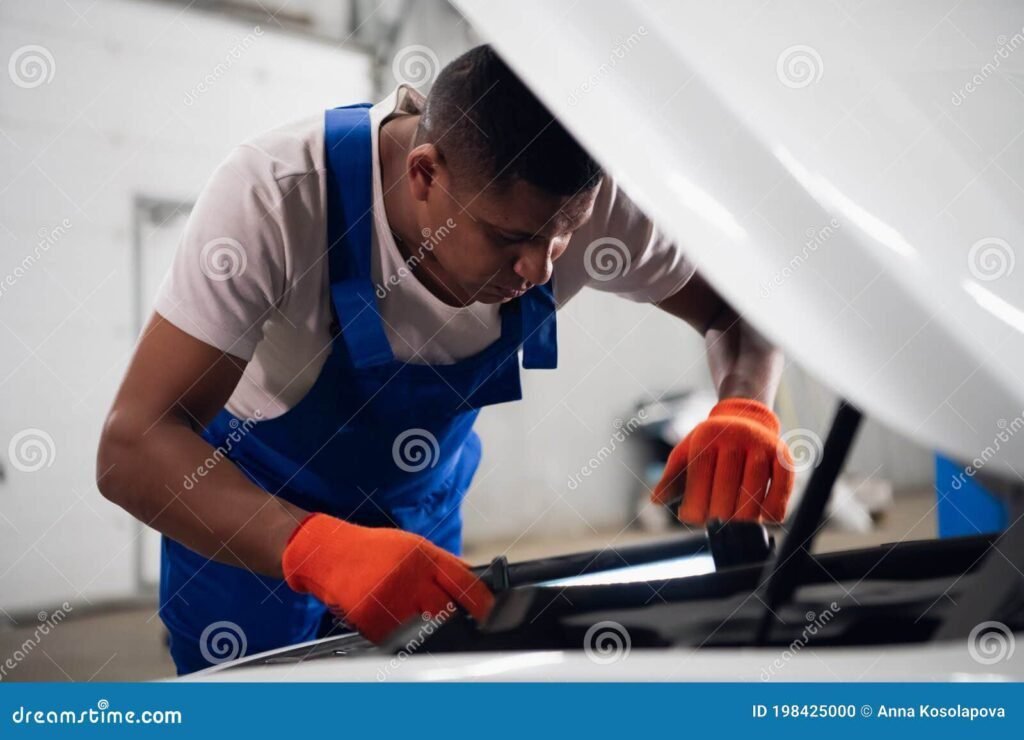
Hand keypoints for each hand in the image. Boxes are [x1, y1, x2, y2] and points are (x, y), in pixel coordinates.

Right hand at [282, 513, 493, 642]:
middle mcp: (409, 576)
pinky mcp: (371, 618)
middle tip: (448, 620)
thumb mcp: (412, 545)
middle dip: (451, 619)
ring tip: (411, 615)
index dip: (482, 603)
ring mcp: (390, 598)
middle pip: (446, 611)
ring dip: (424, 629)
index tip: (490, 616)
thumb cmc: (372, 549)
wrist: (329, 552)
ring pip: (423, 629)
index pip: (464, 583)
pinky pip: (395, 639)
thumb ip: (440, 566)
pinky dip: (398, 636)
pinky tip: (390, 620)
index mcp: (424, 555)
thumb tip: (472, 587)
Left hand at [652, 398, 793, 523]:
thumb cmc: (710, 445)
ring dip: (743, 516)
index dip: (695, 502)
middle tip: (714, 524)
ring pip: (754, 490)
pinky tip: (763, 519)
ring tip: (734, 525)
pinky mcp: (784, 456)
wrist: (745, 418)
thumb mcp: (686, 453)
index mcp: (707, 435)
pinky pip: (782, 488)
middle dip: (719, 512)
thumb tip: (656, 501)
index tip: (692, 519)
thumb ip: (671, 477)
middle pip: (727, 485)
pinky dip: (773, 509)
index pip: (699, 474)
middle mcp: (736, 436)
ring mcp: (762, 445)